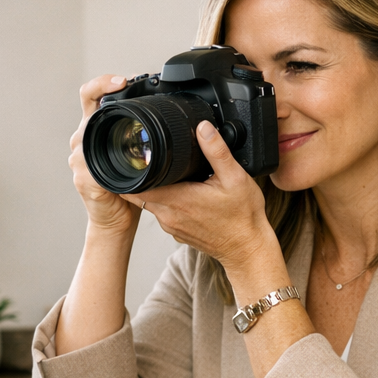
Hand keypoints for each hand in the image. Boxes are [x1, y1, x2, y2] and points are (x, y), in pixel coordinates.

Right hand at [69, 75, 143, 237]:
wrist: (116, 220)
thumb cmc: (127, 188)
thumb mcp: (135, 155)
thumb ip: (139, 136)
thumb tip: (168, 116)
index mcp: (95, 131)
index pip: (90, 96)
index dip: (102, 83)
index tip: (122, 80)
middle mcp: (82, 141)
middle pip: (86, 110)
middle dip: (103, 96)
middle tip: (125, 87)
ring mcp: (79, 159)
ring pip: (87, 134)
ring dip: (107, 127)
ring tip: (128, 124)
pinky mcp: (83, 178)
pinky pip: (92, 163)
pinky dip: (107, 159)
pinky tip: (121, 159)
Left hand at [136, 121, 275, 274]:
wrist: (247, 248)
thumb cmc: (243, 217)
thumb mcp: (235, 178)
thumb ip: (216, 151)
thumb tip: (203, 128)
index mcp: (177, 200)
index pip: (137, 187)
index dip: (130, 171)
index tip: (132, 157)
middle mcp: (168, 216)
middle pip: (139, 194)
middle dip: (139, 177)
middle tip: (146, 160)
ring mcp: (171, 226)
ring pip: (150, 204)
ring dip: (153, 189)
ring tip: (163, 173)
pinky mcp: (177, 232)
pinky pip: (163, 214)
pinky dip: (165, 202)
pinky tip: (180, 193)